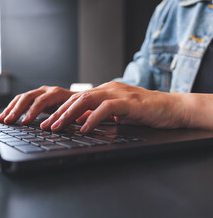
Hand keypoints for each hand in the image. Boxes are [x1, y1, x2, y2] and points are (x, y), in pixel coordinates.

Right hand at [0, 86, 75, 123]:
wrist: (83, 99)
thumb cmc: (82, 108)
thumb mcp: (80, 112)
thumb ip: (73, 117)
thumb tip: (72, 123)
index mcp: (57, 93)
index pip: (41, 101)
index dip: (32, 112)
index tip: (24, 122)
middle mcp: (47, 91)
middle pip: (28, 97)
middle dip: (17, 110)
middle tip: (8, 121)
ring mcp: (40, 93)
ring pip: (22, 98)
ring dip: (11, 109)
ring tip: (2, 120)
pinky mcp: (35, 98)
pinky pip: (21, 101)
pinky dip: (13, 108)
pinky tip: (5, 116)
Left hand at [40, 81, 189, 132]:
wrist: (171, 108)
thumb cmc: (144, 112)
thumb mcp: (116, 113)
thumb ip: (99, 114)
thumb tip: (79, 121)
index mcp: (103, 91)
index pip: (76, 98)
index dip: (60, 110)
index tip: (47, 122)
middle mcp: (107, 89)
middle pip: (76, 98)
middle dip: (58, 112)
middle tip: (45, 125)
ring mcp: (118, 93)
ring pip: (87, 99)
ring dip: (69, 114)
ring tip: (58, 126)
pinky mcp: (129, 102)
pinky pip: (107, 108)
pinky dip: (93, 118)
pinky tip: (85, 129)